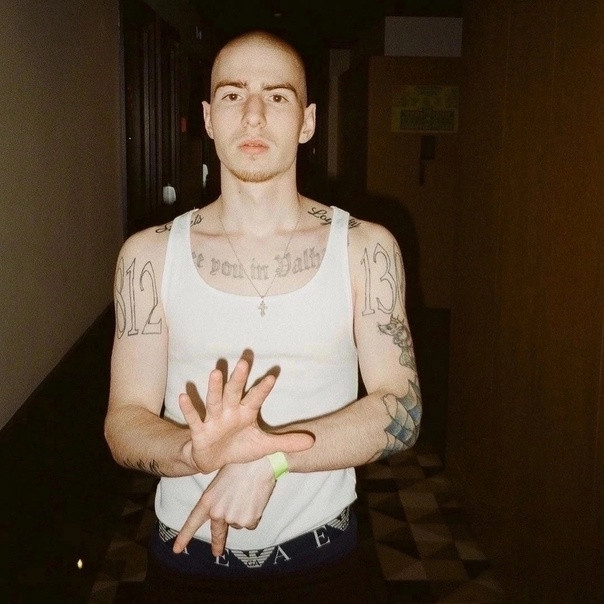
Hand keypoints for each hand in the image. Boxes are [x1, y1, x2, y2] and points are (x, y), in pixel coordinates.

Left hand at [173, 458, 275, 555]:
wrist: (258, 463)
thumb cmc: (239, 465)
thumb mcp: (220, 481)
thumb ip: (218, 500)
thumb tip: (224, 515)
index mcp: (208, 500)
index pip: (193, 522)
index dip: (184, 536)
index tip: (177, 550)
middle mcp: (218, 512)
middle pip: (218, 532)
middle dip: (217, 543)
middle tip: (216, 552)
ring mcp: (233, 518)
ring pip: (238, 523)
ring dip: (243, 513)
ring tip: (248, 494)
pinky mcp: (248, 521)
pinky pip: (251, 523)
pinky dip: (254, 515)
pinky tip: (255, 500)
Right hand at [180, 358, 313, 473]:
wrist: (213, 460)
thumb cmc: (239, 446)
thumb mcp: (264, 446)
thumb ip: (286, 442)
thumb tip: (313, 442)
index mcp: (246, 413)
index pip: (256, 398)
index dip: (263, 389)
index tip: (272, 376)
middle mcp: (230, 411)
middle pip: (234, 392)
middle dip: (238, 379)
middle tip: (244, 362)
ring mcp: (214, 419)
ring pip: (214, 401)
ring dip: (214, 388)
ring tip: (215, 372)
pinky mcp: (200, 430)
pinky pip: (194, 419)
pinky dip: (189, 409)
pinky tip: (183, 395)